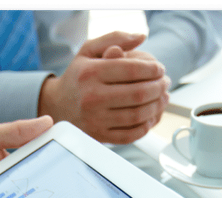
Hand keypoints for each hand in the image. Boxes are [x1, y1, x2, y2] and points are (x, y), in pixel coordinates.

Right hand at [38, 31, 170, 143]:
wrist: (57, 105)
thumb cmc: (77, 77)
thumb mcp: (89, 51)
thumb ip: (114, 38)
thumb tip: (141, 36)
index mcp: (90, 73)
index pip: (132, 70)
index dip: (153, 69)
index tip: (160, 69)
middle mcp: (91, 97)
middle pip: (138, 94)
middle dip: (159, 87)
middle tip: (165, 83)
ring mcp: (95, 120)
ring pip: (137, 115)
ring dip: (158, 106)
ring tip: (163, 98)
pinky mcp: (99, 136)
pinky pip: (130, 135)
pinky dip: (146, 126)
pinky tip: (150, 116)